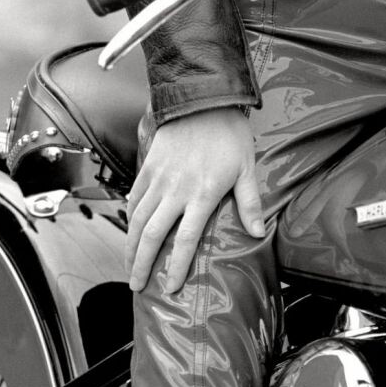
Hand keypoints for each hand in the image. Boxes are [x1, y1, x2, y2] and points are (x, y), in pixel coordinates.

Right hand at [126, 107, 264, 292]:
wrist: (202, 98)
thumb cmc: (229, 133)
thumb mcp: (246, 167)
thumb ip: (249, 202)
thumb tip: (257, 233)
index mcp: (202, 194)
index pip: (184, 240)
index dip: (176, 266)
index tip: (170, 287)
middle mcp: (175, 190)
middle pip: (151, 236)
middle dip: (141, 265)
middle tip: (137, 285)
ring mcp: (159, 179)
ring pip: (137, 220)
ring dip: (130, 247)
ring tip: (129, 266)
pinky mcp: (149, 167)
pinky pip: (135, 198)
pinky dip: (129, 217)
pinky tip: (129, 231)